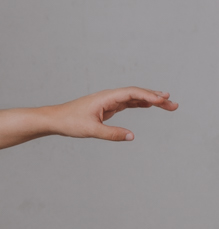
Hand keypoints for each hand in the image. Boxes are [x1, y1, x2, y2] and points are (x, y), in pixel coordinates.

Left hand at [45, 87, 177, 141]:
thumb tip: (131, 136)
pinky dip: (140, 104)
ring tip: (168, 105)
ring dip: (151, 101)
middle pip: (137, 93)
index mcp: (106, 98)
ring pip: (134, 98)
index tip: (162, 100)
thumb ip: (112, 134)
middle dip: (156, 98)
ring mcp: (109, 101)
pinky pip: (128, 103)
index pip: (132, 93)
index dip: (148, 96)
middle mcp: (109, 96)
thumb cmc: (69, 122)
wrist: (55, 119)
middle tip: (173, 104)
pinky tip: (149, 106)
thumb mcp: (91, 130)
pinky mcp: (107, 108)